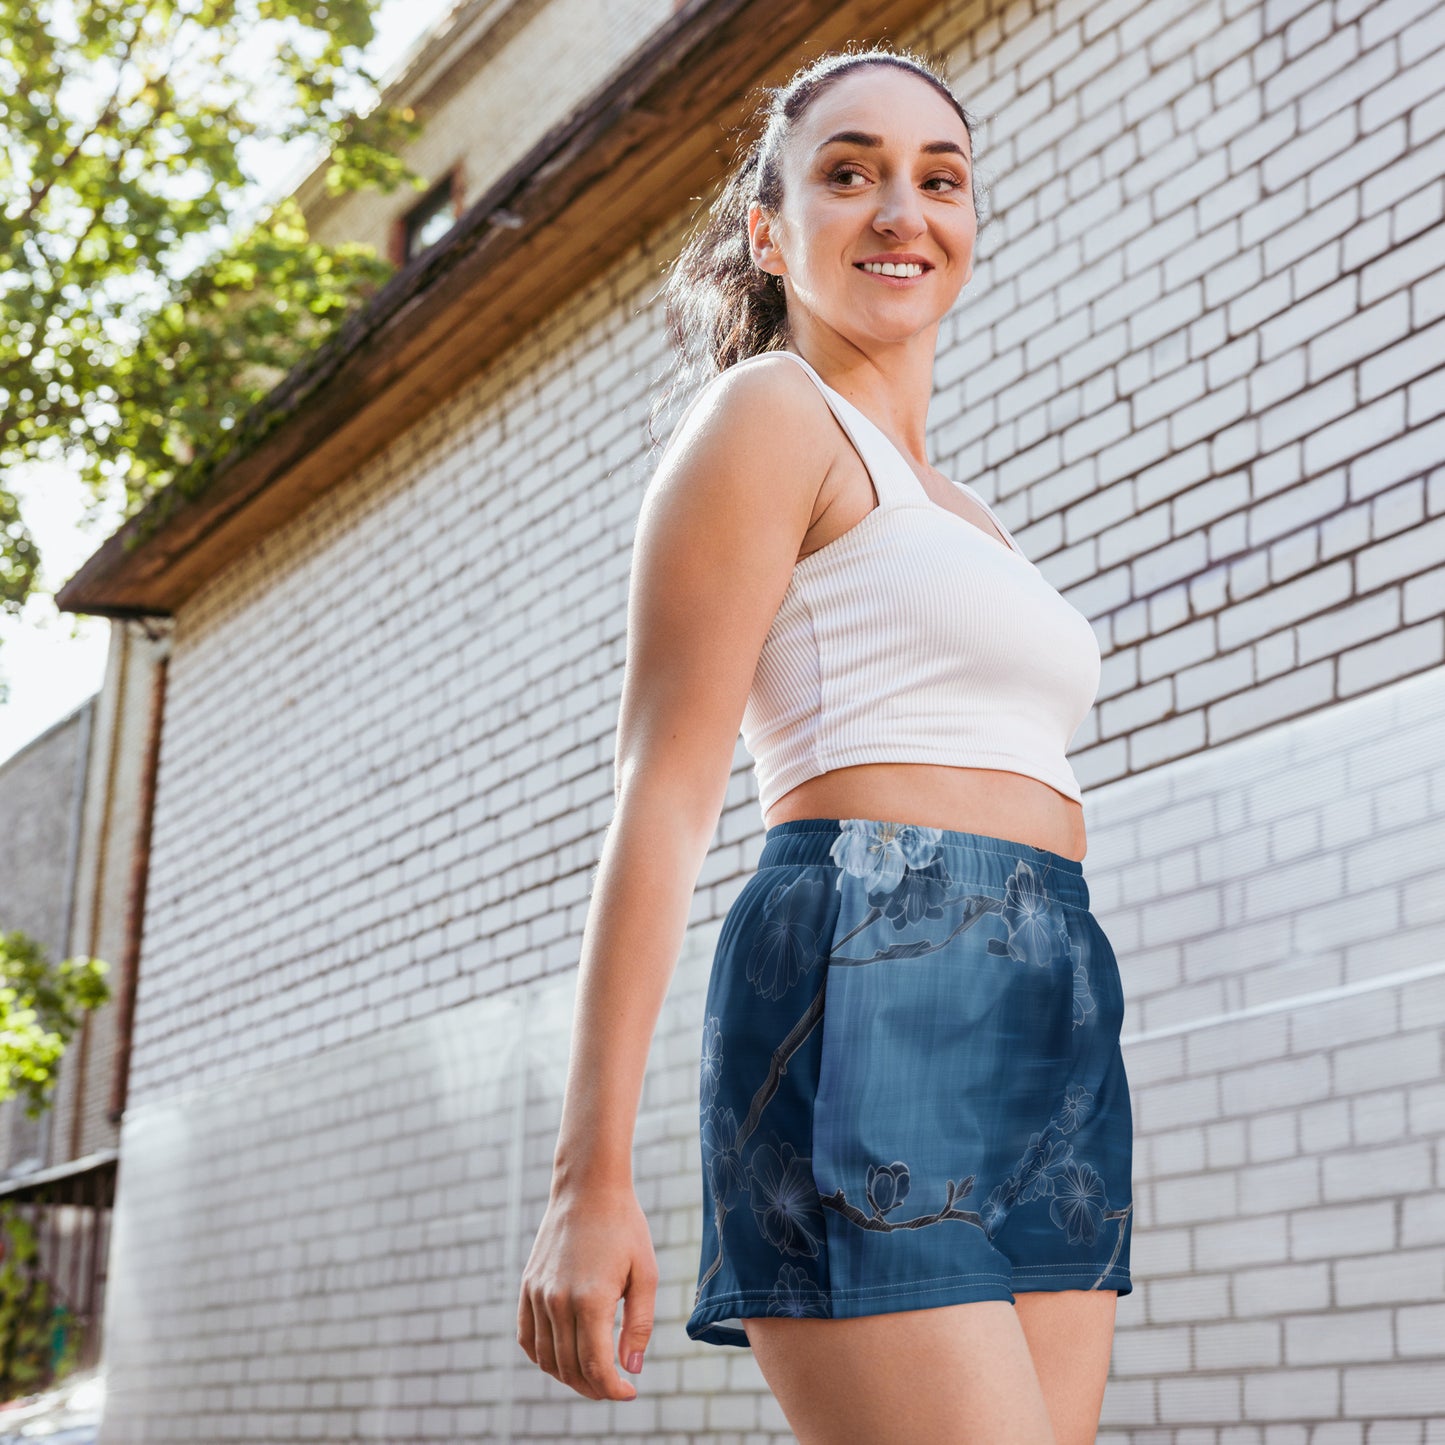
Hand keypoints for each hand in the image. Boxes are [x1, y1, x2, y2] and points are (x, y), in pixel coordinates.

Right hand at [517, 1181, 656, 1400]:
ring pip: (546, 1358)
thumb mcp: (645, 1273)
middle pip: (570, 1368)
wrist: (588, 1187)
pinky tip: (561, 1358)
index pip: (595, 1366)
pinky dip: (541, 1357)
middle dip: (594, 1387)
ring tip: (592, 1376)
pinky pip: (526, 1337)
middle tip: (614, 1387)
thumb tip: (631, 1369)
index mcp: (590, 1300)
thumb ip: (639, 1324)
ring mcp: (538, 1294)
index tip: (629, 1392)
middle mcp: (557, 1301)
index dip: (612, 1389)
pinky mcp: (527, 1285)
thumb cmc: (624, 1227)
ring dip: (568, 1377)